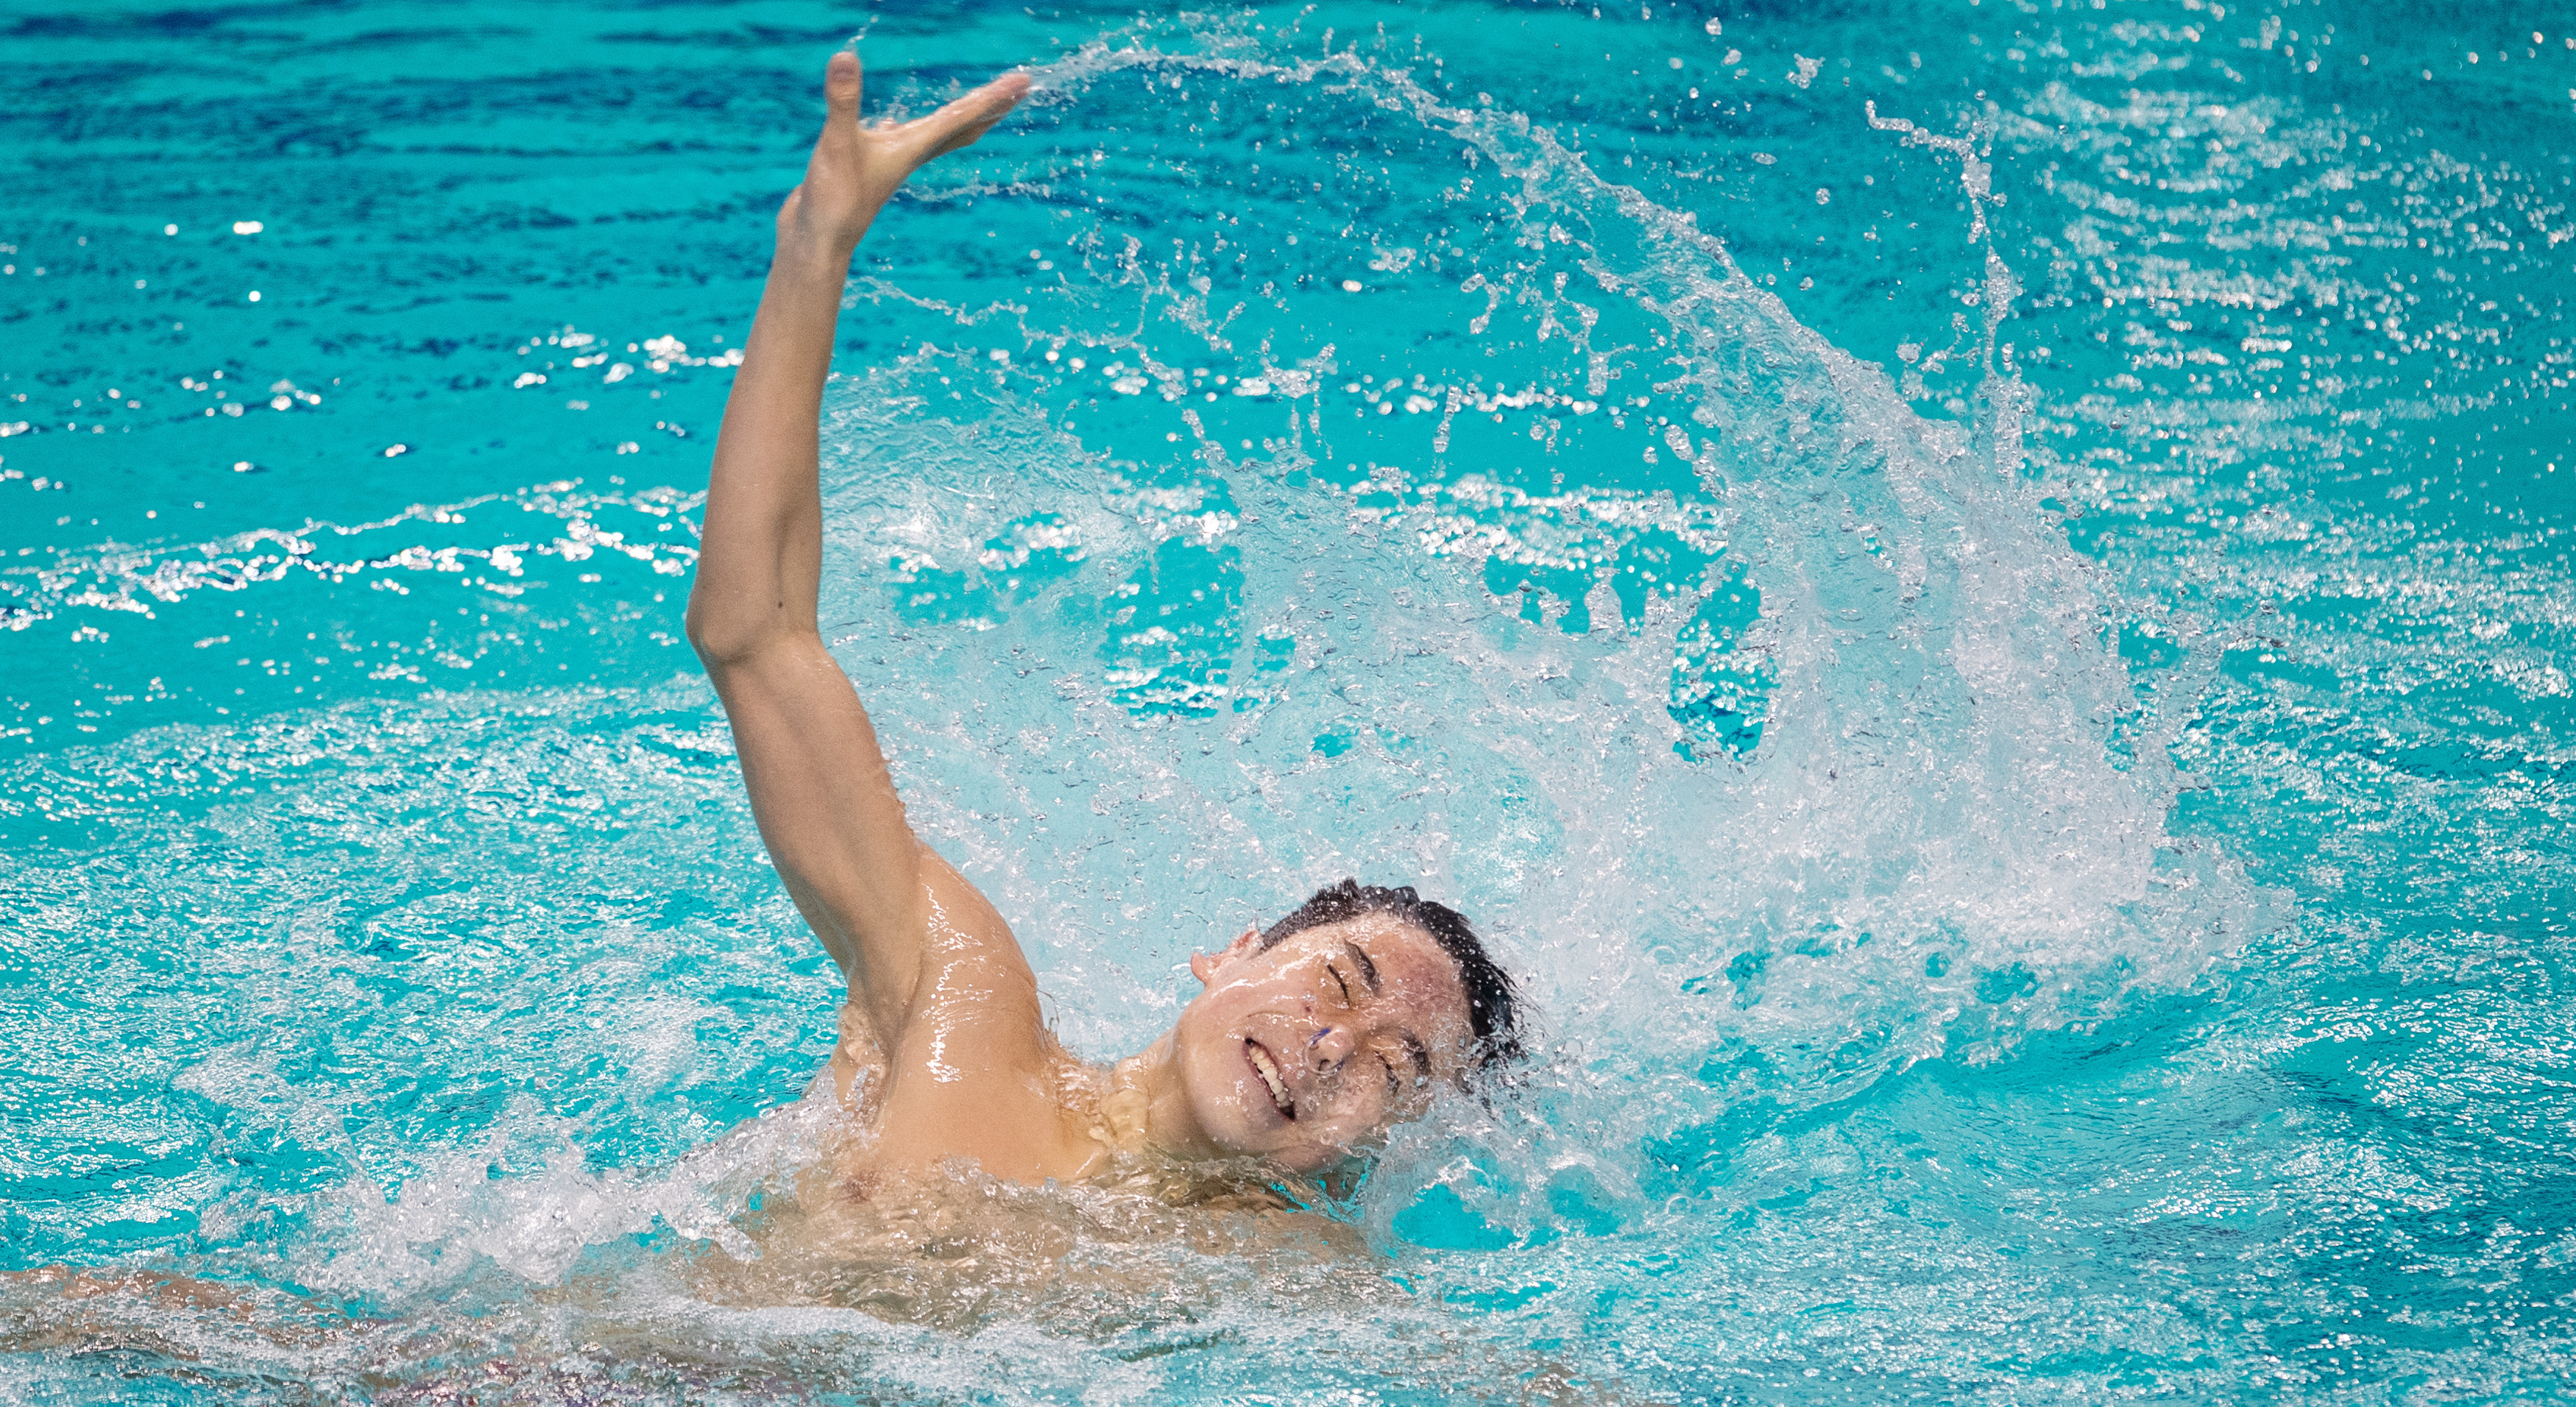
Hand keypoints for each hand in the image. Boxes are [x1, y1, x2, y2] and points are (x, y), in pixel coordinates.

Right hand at [778, 50, 1028, 257]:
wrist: (816, 244)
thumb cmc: (833, 202)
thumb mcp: (837, 144)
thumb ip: (843, 100)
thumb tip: (846, 57)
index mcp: (912, 148)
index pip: (962, 116)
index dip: (993, 97)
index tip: (1024, 81)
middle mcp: (909, 155)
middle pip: (962, 127)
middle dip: (991, 107)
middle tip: (1020, 88)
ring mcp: (889, 162)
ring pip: (934, 136)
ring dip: (959, 118)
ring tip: (978, 105)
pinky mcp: (865, 168)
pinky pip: (895, 144)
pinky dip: (902, 131)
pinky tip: (889, 126)